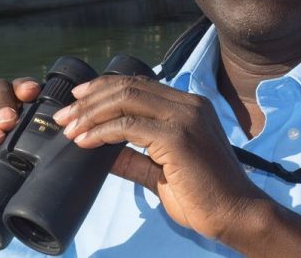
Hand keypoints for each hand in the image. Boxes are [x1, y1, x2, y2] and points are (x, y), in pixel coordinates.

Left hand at [52, 75, 266, 240]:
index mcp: (187, 106)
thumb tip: (97, 149)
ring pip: (125, 100)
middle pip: (127, 87)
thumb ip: (132, 156)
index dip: (103, 88)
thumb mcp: (159, 171)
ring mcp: (184, 117)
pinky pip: (128, 126)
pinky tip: (85, 142)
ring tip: (69, 128)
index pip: (137, 84)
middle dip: (89, 100)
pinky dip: (101, 132)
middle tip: (64, 115)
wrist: (236, 216)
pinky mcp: (177, 136)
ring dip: (91, 113)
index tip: (77, 99)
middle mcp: (187, 104)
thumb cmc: (202, 196)